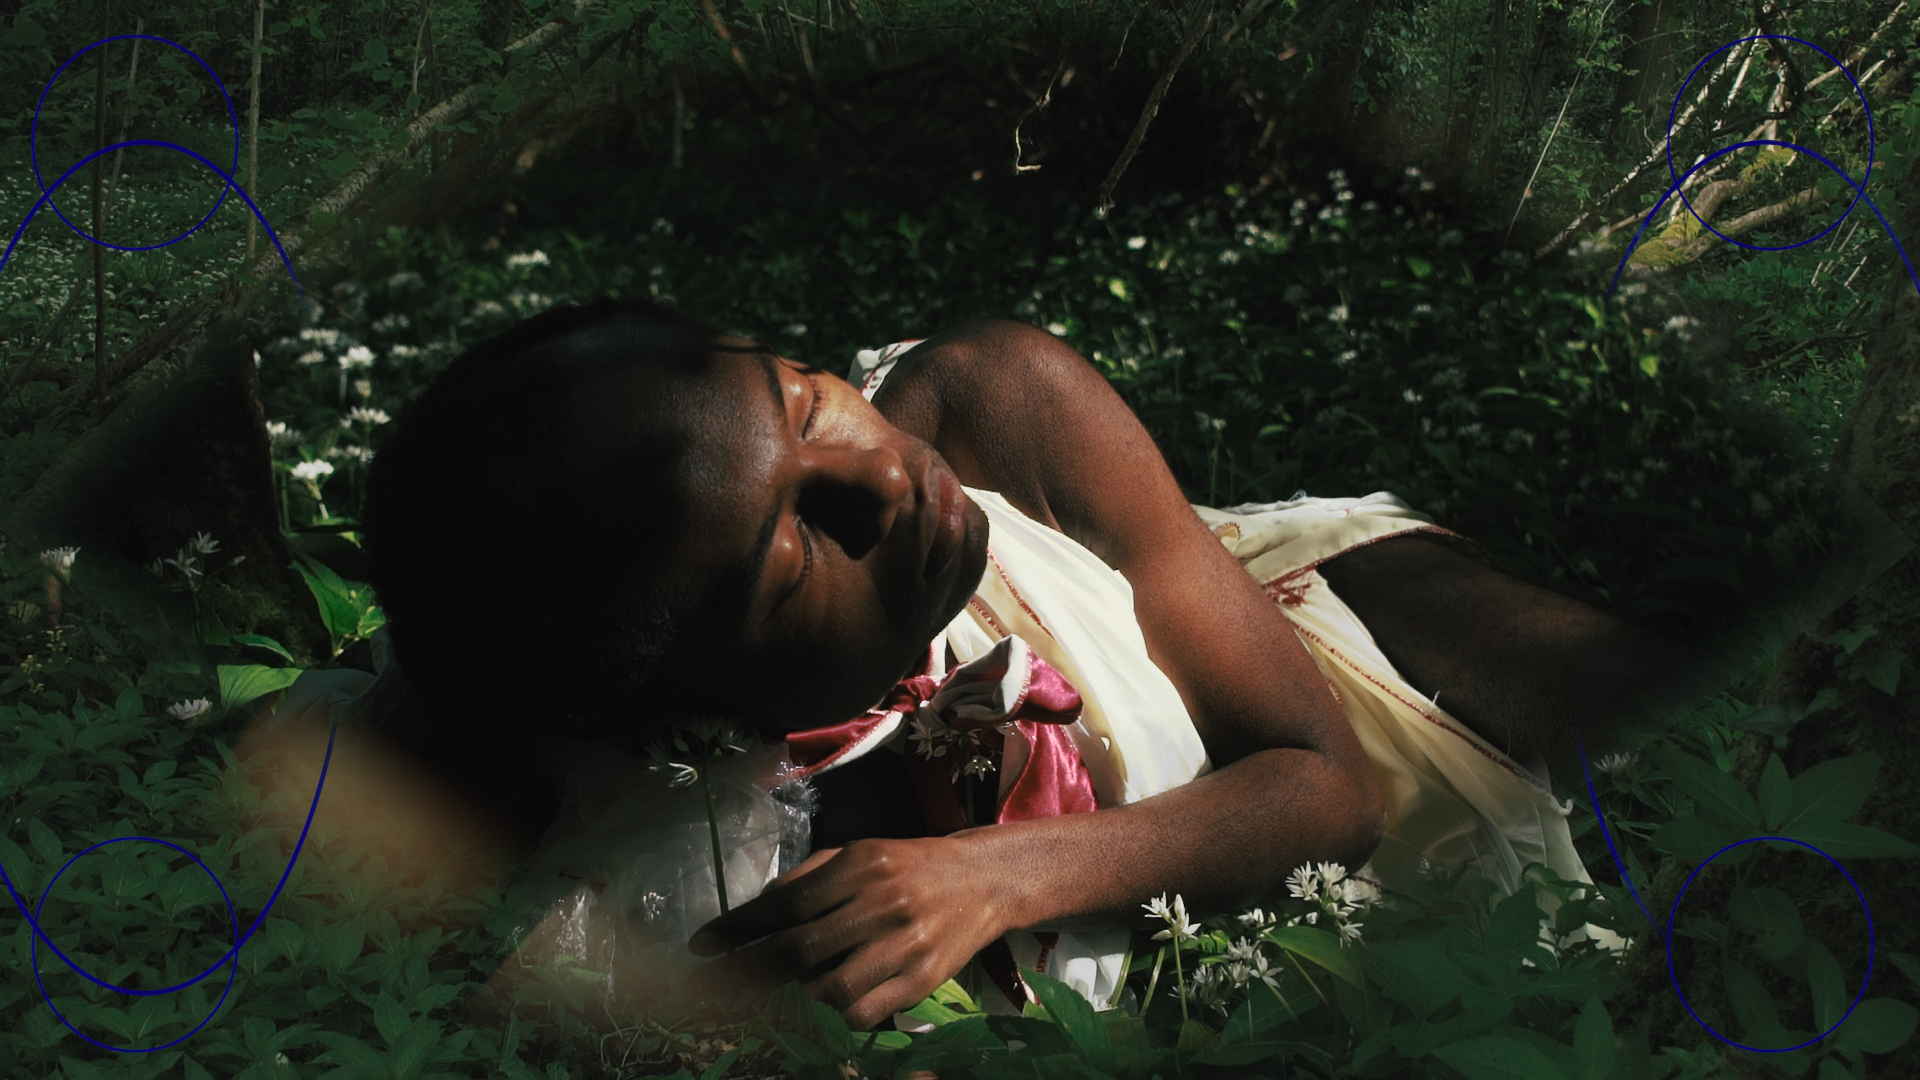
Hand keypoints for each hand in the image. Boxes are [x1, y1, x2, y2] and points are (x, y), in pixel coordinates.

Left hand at [686, 835, 1016, 1028]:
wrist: (983, 882)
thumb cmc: (909, 867)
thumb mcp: (860, 854)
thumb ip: (811, 878)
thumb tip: (759, 911)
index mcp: (861, 866)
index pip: (786, 903)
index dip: (738, 928)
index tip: (701, 945)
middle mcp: (882, 904)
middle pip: (799, 949)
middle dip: (748, 971)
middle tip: (712, 986)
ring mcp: (904, 946)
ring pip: (830, 989)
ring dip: (800, 994)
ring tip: (797, 987)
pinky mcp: (923, 981)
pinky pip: (864, 1013)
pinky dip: (838, 1013)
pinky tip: (837, 998)